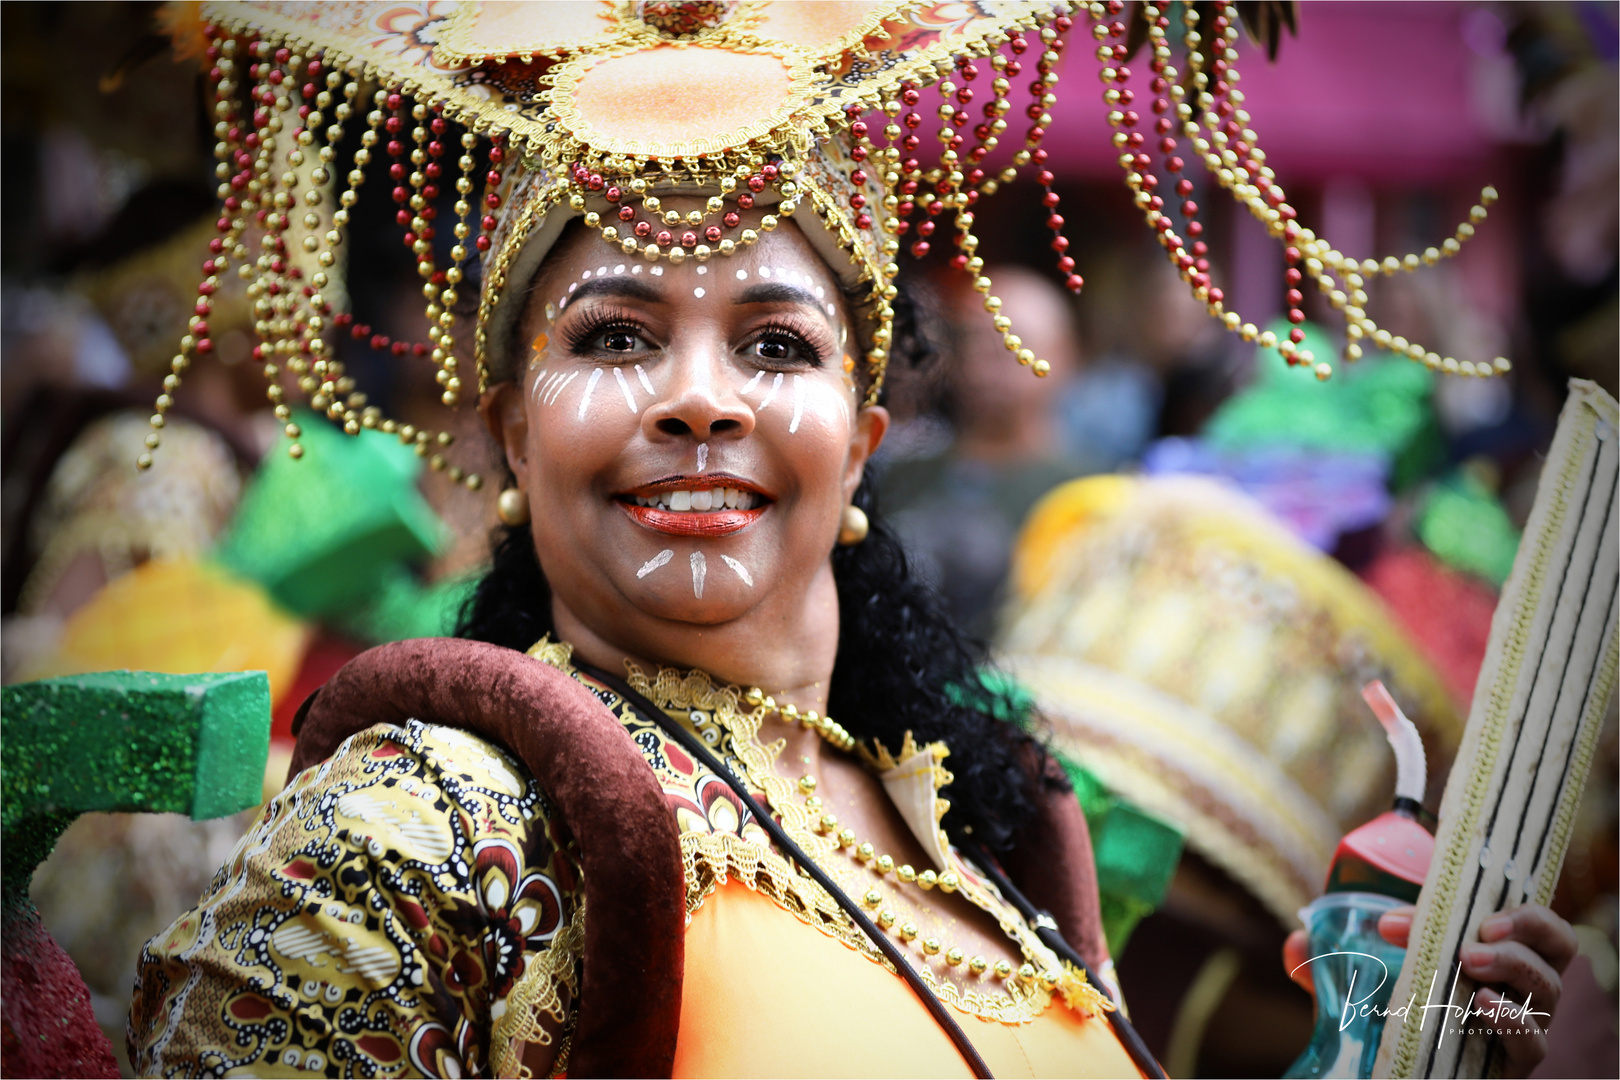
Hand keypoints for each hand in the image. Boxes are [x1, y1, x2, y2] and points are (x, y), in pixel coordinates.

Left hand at [1282, 903, 1576, 1077]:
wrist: (1398, 1073)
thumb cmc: (1389, 1022)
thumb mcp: (1359, 987)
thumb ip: (1329, 964)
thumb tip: (1295, 942)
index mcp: (1493, 956)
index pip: (1527, 919)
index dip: (1508, 903)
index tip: (1456, 896)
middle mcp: (1518, 989)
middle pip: (1557, 949)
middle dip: (1526, 928)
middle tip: (1477, 930)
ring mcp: (1521, 1026)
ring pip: (1550, 991)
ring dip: (1514, 967)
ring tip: (1468, 961)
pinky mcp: (1514, 1065)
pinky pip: (1535, 1043)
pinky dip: (1513, 1020)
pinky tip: (1482, 1004)